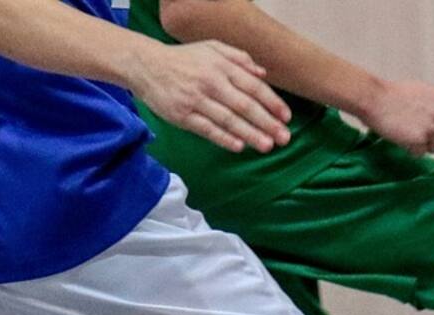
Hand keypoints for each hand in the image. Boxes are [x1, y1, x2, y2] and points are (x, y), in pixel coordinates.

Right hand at [131, 40, 291, 152]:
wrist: (147, 66)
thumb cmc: (184, 59)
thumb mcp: (211, 48)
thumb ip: (238, 58)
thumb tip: (263, 72)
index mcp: (221, 65)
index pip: (252, 85)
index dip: (272, 102)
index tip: (286, 117)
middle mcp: (211, 82)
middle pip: (244, 105)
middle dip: (267, 123)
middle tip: (284, 138)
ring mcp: (197, 100)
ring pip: (229, 120)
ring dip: (250, 134)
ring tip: (267, 146)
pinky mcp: (183, 116)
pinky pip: (208, 129)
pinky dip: (224, 138)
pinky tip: (240, 146)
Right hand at [362, 79, 433, 155]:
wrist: (376, 99)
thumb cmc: (394, 95)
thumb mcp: (423, 91)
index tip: (427, 127)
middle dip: (433, 139)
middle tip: (416, 133)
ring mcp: (433, 127)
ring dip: (422, 145)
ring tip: (408, 134)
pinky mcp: (421, 140)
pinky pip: (421, 154)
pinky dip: (411, 150)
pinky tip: (402, 138)